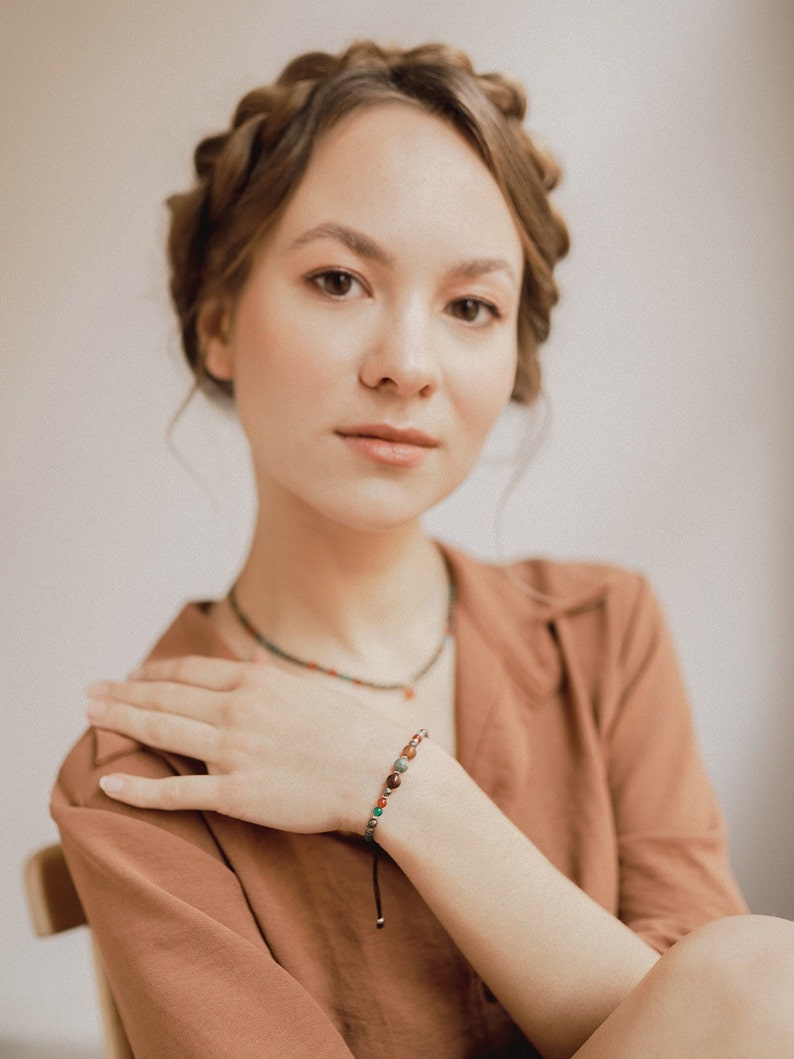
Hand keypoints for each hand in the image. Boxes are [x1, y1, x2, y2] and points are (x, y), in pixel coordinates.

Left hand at [86, 654, 401, 833]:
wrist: (381, 773)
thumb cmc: (353, 731)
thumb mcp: (309, 689)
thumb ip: (270, 677)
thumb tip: (249, 659)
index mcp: (255, 682)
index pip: (189, 671)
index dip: (154, 672)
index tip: (131, 676)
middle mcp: (237, 710)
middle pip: (165, 696)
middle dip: (122, 694)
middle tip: (90, 693)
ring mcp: (233, 752)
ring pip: (161, 732)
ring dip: (119, 722)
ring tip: (90, 718)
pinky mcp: (236, 795)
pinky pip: (176, 792)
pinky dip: (138, 788)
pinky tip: (110, 781)